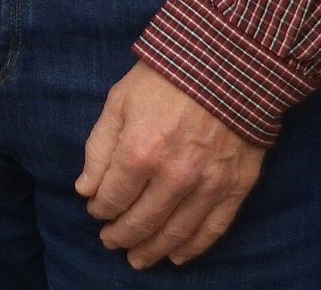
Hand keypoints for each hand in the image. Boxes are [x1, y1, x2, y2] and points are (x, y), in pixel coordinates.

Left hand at [77, 62, 266, 268]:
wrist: (228, 63)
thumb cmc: (165, 77)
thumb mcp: (119, 101)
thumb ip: (99, 147)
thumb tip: (85, 190)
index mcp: (140, 151)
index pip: (112, 198)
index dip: (100, 209)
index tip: (96, 210)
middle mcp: (174, 176)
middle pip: (141, 221)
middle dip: (121, 235)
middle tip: (110, 241)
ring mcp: (207, 184)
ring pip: (175, 232)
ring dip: (152, 250)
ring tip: (137, 258)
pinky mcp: (236, 187)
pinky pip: (213, 229)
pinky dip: (194, 248)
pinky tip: (178, 256)